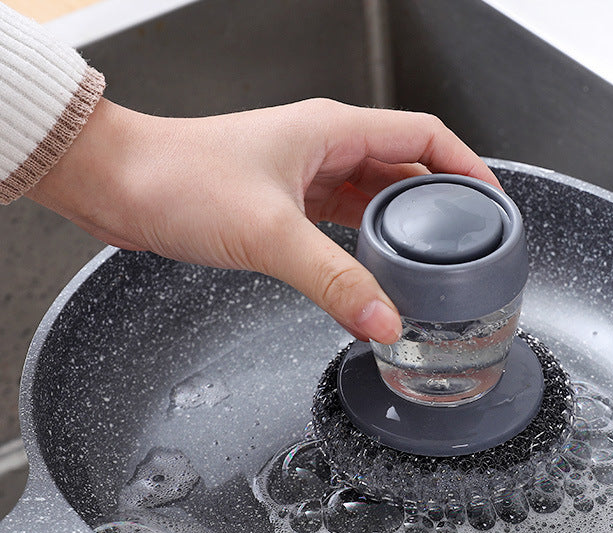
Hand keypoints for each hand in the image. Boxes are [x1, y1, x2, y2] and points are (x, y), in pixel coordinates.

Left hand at [27, 98, 500, 342]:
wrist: (119, 185)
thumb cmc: (178, 179)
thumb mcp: (270, 232)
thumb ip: (332, 280)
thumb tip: (383, 320)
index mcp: (333, 132)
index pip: (424, 137)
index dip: (467, 167)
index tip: (492, 205)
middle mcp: (323, 149)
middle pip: (404, 172)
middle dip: (438, 209)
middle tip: (465, 248)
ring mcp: (303, 176)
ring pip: (371, 200)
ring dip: (399, 231)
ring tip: (427, 268)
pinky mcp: (282, 205)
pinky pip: (340, 223)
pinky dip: (362, 247)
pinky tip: (371, 272)